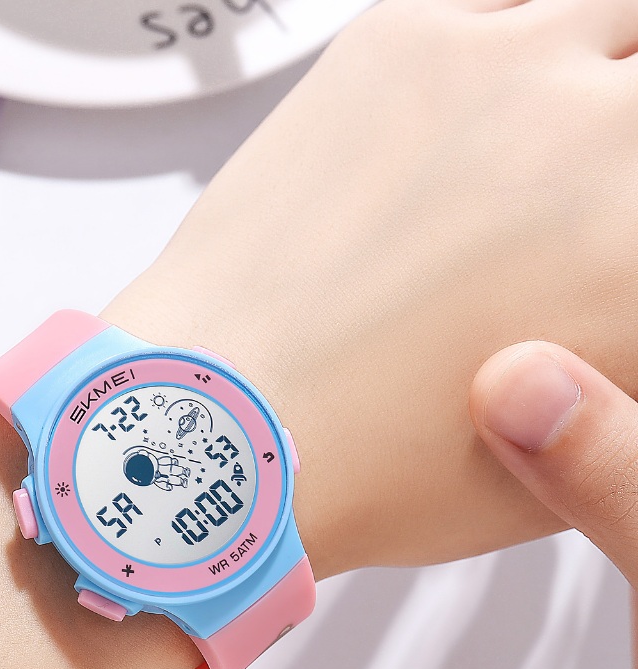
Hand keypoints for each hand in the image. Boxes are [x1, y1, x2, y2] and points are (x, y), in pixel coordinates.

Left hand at [0, 0, 637, 668]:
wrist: (229, 430)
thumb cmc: (373, 465)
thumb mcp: (568, 464)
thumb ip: (619, 365)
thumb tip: (615, 293)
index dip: (624, 225)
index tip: (608, 236)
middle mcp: (606, 137)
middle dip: (614, 145)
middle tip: (580, 196)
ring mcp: (506, 70)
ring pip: (600, 25)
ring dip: (585, 81)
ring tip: (530, 152)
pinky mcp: (403, 42)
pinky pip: (493, 11)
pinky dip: (500, 57)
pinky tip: (464, 118)